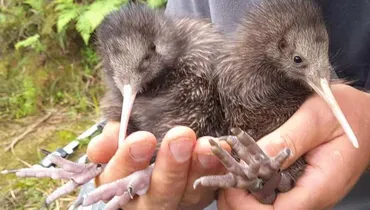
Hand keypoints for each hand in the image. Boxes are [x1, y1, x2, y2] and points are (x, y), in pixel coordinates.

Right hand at [87, 123, 228, 209]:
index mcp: (119, 184)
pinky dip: (218, 169)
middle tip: (181, 136)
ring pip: (189, 195)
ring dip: (200, 168)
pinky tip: (223, 149)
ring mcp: (176, 201)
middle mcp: (147, 200)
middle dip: (170, 166)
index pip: (118, 177)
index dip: (129, 160)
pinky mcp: (198, 197)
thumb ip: (109, 140)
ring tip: (207, 145)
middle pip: (158, 194)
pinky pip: (211, 188)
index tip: (144, 139)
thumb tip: (112, 133)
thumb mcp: (116, 142)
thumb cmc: (132, 147)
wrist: (159, 154)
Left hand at [218, 84, 369, 209]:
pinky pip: (273, 193)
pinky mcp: (300, 185)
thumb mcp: (317, 118)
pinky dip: (253, 184)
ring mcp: (306, 193)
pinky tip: (239, 169)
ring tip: (223, 171)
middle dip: (239, 201)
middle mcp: (311, 197)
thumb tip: (254, 158)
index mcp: (319, 187)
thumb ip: (288, 138)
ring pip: (268, 205)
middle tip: (217, 177)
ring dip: (243, 192)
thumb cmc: (350, 116)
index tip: (227, 185)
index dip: (247, 205)